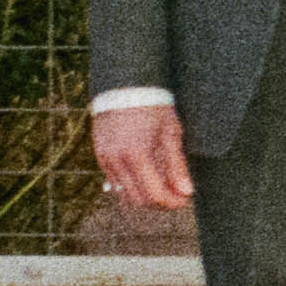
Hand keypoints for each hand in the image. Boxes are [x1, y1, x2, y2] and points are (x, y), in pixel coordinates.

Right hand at [91, 101, 193, 215]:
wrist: (126, 83)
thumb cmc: (153, 105)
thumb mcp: (170, 132)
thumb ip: (176, 165)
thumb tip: (186, 192)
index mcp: (138, 155)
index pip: (155, 195)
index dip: (172, 202)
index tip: (184, 199)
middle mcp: (118, 160)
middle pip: (139, 200)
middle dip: (159, 202)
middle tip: (175, 194)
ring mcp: (106, 159)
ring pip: (125, 194)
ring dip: (144, 196)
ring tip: (162, 186)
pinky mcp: (100, 155)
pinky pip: (115, 182)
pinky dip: (130, 186)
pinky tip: (145, 176)